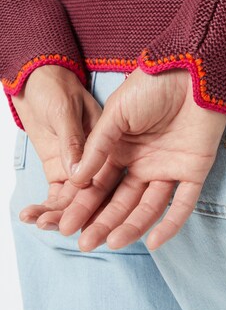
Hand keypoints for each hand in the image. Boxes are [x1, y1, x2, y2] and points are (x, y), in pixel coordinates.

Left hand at [12, 65, 102, 225]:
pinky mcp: (60, 169)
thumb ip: (72, 141)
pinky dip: (45, 205)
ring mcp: (77, 166)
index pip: (108, 176)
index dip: (99, 199)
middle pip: (93, 193)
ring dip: (57, 213)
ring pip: (73, 198)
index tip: (86, 217)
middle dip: (78, 214)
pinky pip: (56, 193)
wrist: (35, 80)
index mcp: (109, 142)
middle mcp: (97, 159)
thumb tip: (79, 175)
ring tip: (39, 222)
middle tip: (60, 229)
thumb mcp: (64, 109)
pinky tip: (32, 215)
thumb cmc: (55, 86)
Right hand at [47, 66, 225, 250]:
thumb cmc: (151, 86)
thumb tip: (77, 178)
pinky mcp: (194, 170)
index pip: (100, 183)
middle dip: (103, 221)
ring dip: (131, 226)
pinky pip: (183, 202)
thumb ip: (99, 146)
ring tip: (112, 243)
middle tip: (85, 243)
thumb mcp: (116, 114)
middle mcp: (144, 163)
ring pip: (149, 205)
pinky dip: (171, 223)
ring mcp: (168, 168)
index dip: (83, 203)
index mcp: (122, 149)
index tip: (64, 224)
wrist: (191, 71)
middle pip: (122, 200)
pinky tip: (154, 242)